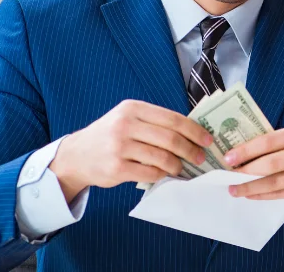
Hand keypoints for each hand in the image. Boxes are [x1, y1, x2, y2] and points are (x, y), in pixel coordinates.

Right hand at [50, 99, 213, 202]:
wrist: (76, 155)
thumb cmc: (109, 136)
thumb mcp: (127, 118)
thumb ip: (154, 122)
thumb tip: (191, 132)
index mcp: (133, 108)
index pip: (172, 118)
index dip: (194, 130)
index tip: (206, 139)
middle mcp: (125, 124)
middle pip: (170, 138)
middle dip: (190, 150)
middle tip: (200, 157)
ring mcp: (120, 147)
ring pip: (162, 157)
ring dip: (177, 165)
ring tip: (181, 168)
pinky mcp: (117, 168)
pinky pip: (150, 173)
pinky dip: (161, 175)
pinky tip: (164, 174)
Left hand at [224, 124, 283, 220]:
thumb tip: (249, 150)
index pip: (270, 140)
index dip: (247, 149)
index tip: (229, 156)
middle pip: (271, 163)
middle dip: (246, 169)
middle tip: (227, 173)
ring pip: (275, 182)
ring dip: (251, 186)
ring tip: (234, 189)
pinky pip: (283, 194)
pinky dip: (265, 195)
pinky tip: (252, 195)